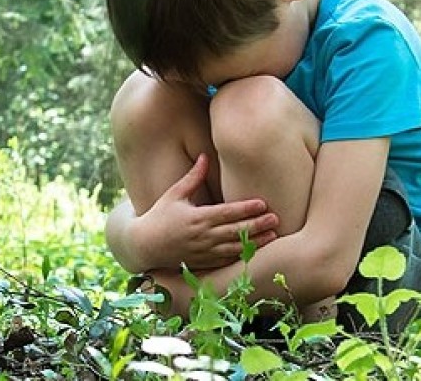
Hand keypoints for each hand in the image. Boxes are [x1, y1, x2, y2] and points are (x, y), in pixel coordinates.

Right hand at [135, 154, 279, 269]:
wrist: (144, 245)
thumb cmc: (159, 216)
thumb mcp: (174, 194)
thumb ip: (192, 177)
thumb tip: (204, 156)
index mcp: (197, 218)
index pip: (227, 213)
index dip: (246, 208)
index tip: (262, 203)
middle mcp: (203, 236)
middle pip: (236, 230)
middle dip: (257, 224)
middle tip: (276, 218)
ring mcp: (204, 252)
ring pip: (235, 247)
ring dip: (255, 241)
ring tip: (273, 235)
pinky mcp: (203, 263)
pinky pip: (226, 261)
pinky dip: (242, 255)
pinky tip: (256, 250)